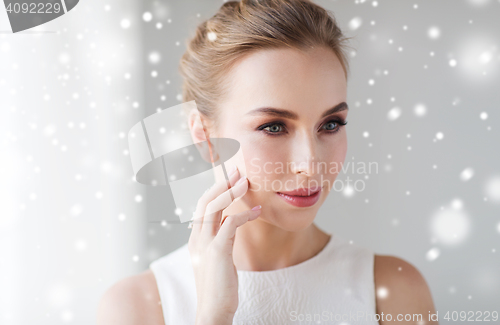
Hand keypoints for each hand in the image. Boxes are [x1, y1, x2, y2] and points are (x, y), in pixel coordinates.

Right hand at [188, 166, 260, 323]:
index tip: (229, 177)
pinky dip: (244, 214)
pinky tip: (257, 212)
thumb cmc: (219, 286)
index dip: (215, 189)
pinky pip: (230, 224)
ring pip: (213, 208)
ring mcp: (204, 245)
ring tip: (246, 181)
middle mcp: (196, 239)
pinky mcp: (217, 252)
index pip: (201, 206)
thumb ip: (220, 238)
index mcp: (195, 239)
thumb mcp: (217, 258)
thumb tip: (230, 222)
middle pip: (205, 201)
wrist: (213, 311)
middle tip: (237, 170)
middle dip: (221, 183)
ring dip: (230, 191)